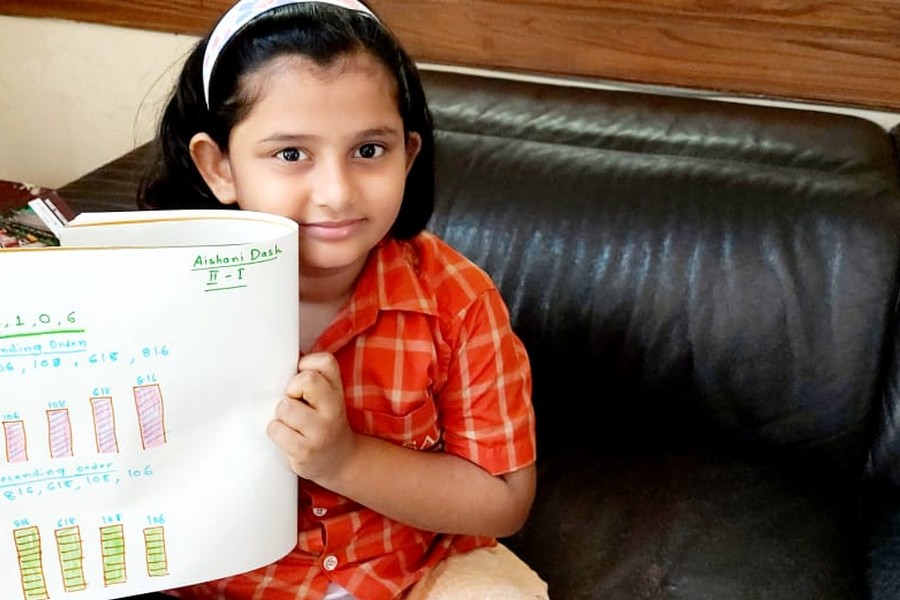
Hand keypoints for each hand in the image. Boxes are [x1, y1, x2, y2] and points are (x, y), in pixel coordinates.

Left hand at [266, 352, 356, 484]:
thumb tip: (278, 356)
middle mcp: (334, 409)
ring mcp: (321, 431)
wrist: (339, 460)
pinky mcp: (305, 451)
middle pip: (306, 381)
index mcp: (337, 390)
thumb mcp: (327, 397)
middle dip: (291, 390)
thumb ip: (310, 377)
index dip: (306, 366)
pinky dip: (276, 432)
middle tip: (294, 403)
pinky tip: (288, 438)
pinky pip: (275, 429)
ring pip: (285, 407)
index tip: (302, 381)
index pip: (325, 362)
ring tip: (290, 423)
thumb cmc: (323, 422)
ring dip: (280, 415)